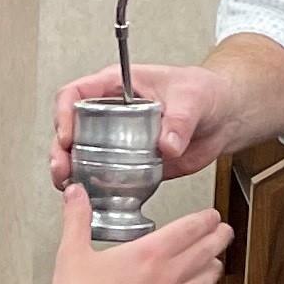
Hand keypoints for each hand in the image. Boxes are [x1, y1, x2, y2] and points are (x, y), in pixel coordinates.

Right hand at [46, 177, 230, 283]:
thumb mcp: (72, 252)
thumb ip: (77, 219)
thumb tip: (76, 194)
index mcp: (148, 254)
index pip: (188, 230)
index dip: (205, 220)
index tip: (212, 216)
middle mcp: (166, 278)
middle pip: (203, 254)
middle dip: (218, 240)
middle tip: (225, 233)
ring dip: (212, 272)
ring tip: (216, 265)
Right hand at [51, 61, 236, 185]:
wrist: (222, 119)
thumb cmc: (204, 93)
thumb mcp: (192, 98)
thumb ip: (180, 120)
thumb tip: (168, 144)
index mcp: (117, 87)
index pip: (76, 93)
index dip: (64, 113)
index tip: (68, 134)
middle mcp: (111, 112)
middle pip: (70, 127)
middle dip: (60, 149)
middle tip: (63, 166)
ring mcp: (116, 139)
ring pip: (80, 153)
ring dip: (70, 170)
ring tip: (68, 184)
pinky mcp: (128, 162)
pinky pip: (103, 173)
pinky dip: (92, 186)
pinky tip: (88, 197)